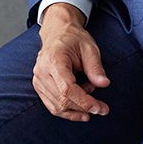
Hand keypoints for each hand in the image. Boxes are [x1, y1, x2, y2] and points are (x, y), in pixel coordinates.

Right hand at [33, 3, 110, 120]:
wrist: (57, 32)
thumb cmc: (73, 38)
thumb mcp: (89, 48)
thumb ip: (95, 67)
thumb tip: (104, 84)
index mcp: (54, 60)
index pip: (67, 89)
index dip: (84, 102)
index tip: (100, 108)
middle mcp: (42, 72)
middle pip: (62, 100)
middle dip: (84, 107)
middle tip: (102, 106)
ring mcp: (38, 80)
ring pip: (57, 107)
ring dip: (77, 108)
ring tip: (89, 93)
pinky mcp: (39, 86)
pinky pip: (53, 106)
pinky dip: (68, 111)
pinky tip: (81, 110)